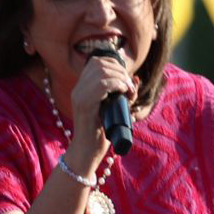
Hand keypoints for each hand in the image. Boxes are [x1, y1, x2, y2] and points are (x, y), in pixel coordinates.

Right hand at [63, 54, 136, 170]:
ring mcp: (79, 96)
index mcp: (81, 87)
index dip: (115, 64)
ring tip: (127, 90)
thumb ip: (122, 93)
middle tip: (129, 86)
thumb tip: (135, 78)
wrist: (87, 152)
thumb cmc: (101, 132)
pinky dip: (117, 84)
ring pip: (101, 71)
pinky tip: (123, 92)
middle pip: (99, 63)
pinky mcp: (84, 105)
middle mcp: (78, 89)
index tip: (125, 79)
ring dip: (120, 77)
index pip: (96, 61)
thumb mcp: (114, 108)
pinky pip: (102, 85)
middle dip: (120, 70)